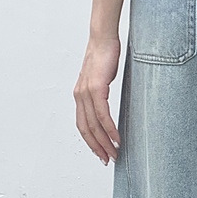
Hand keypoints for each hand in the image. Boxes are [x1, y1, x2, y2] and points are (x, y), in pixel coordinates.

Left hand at [73, 34, 121, 164]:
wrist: (103, 38)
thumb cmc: (105, 56)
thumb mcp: (102, 79)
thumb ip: (101, 94)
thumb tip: (108, 107)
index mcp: (80, 96)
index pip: (83, 125)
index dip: (91, 142)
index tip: (101, 153)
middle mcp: (80, 96)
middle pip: (86, 129)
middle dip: (97, 147)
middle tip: (108, 160)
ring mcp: (86, 93)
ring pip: (94, 125)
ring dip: (105, 142)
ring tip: (115, 153)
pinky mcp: (96, 88)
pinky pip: (102, 115)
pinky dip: (109, 129)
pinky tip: (116, 137)